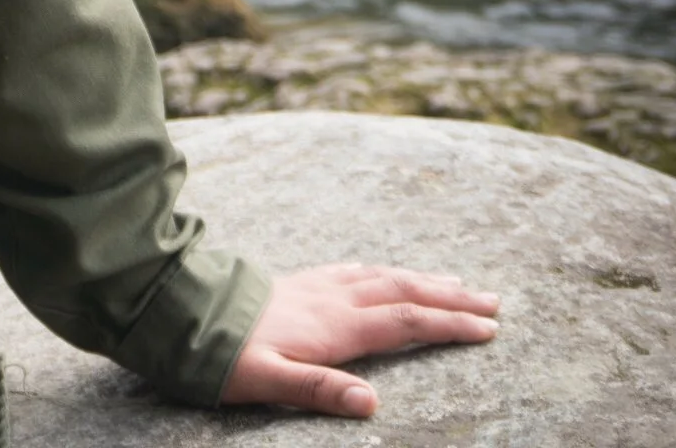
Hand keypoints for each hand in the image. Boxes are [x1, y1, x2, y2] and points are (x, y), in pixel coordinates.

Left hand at [221, 263, 499, 416]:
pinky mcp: (299, 283)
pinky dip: (379, 270)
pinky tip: (381, 271)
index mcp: (334, 326)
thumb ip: (318, 390)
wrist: (182, 313)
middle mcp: (332, 300)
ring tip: (456, 280)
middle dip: (451, 297)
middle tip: (494, 301)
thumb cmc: (222, 355)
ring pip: (382, 276)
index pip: (406, 323)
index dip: (450, 325)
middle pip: (405, 292)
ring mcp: (316, 287)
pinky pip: (352, 270)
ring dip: (422, 279)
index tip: (489, 328)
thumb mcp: (266, 382)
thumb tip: (371, 405)